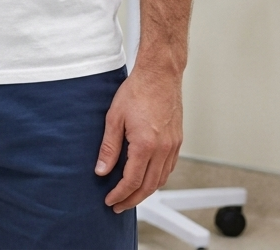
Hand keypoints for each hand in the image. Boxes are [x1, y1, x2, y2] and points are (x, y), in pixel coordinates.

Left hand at [95, 66, 182, 211]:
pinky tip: (147, 177)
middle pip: (148, 187)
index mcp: (145, 145)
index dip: (119, 194)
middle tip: (118, 205)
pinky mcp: (177, 141)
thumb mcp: (114, 117)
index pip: (131, 181)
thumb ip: (109, 147)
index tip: (110, 201)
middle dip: (132, 200)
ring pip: (161, 180)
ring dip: (145, 192)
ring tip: (130, 195)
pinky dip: (157, 178)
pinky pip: (169, 168)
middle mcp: (162, 149)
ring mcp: (173, 146)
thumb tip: (101, 170)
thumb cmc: (137, 90)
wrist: (159, 74)